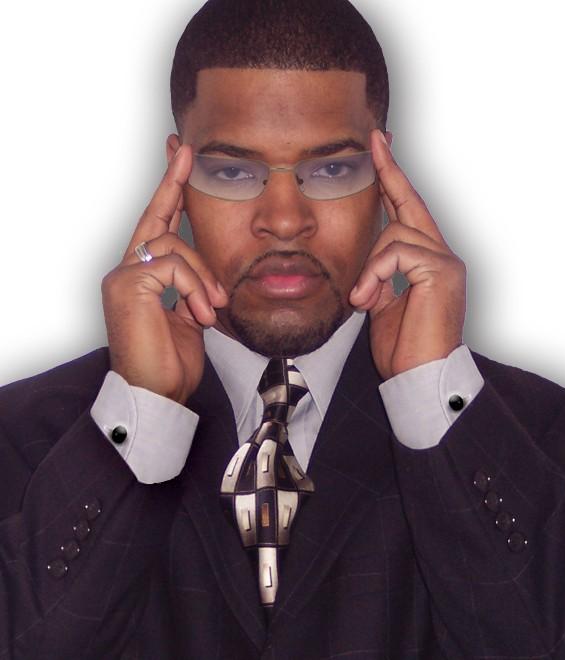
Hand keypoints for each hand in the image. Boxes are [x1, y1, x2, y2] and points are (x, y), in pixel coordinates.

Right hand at [101, 144, 227, 402]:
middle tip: (186, 152)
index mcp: (143, 277)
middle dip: (172, 183)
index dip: (168, 193)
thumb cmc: (171, 362)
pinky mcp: (128, 285)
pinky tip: (201, 313)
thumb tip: (207, 276)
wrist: (158, 394)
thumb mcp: (191, 316)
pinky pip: (173, 267)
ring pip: (173, 245)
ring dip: (203, 276)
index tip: (181, 161)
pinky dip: (195, 288)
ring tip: (212, 308)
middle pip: (156, 220)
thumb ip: (193, 289)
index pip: (156, 226)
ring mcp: (123, 275)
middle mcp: (127, 270)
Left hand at [349, 129, 465, 380]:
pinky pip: (397, 253)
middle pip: (410, 204)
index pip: (406, 213)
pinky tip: (368, 298)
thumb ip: (377, 275)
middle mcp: (440, 254)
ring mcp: (445, 261)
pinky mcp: (442, 271)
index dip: (393, 181)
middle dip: (390, 172)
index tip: (379, 149)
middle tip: (375, 139)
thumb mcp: (381, 302)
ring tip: (361, 298)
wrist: (418, 377)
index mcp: (425, 261)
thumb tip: (364, 264)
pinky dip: (376, 273)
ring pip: (396, 233)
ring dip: (370, 265)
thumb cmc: (401, 346)